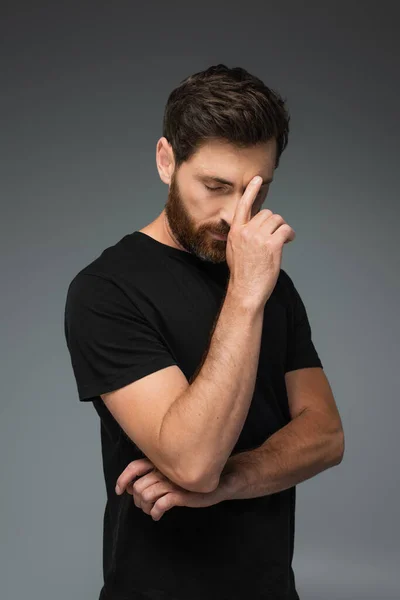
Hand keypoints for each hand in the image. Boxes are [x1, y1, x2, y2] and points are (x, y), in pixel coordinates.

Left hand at [115, 458, 232, 520]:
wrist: (220, 480)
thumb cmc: (192, 478)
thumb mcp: (171, 474)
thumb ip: (152, 476)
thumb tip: (130, 487)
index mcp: (160, 462)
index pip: (135, 467)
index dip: (123, 479)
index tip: (120, 490)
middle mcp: (164, 470)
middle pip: (138, 486)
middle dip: (137, 500)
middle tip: (144, 506)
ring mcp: (173, 482)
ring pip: (146, 495)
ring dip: (145, 507)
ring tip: (152, 510)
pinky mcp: (182, 494)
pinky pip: (161, 504)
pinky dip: (155, 512)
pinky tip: (158, 515)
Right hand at [226, 175, 295, 307]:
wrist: (246, 290)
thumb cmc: (242, 274)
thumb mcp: (234, 250)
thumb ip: (242, 236)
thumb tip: (256, 227)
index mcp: (235, 232)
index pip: (243, 206)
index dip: (251, 191)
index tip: (257, 179)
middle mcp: (246, 231)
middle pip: (266, 214)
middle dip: (274, 223)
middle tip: (276, 235)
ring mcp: (259, 237)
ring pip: (277, 220)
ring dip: (282, 228)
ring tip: (282, 240)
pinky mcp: (272, 244)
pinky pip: (285, 230)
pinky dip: (289, 234)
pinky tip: (288, 240)